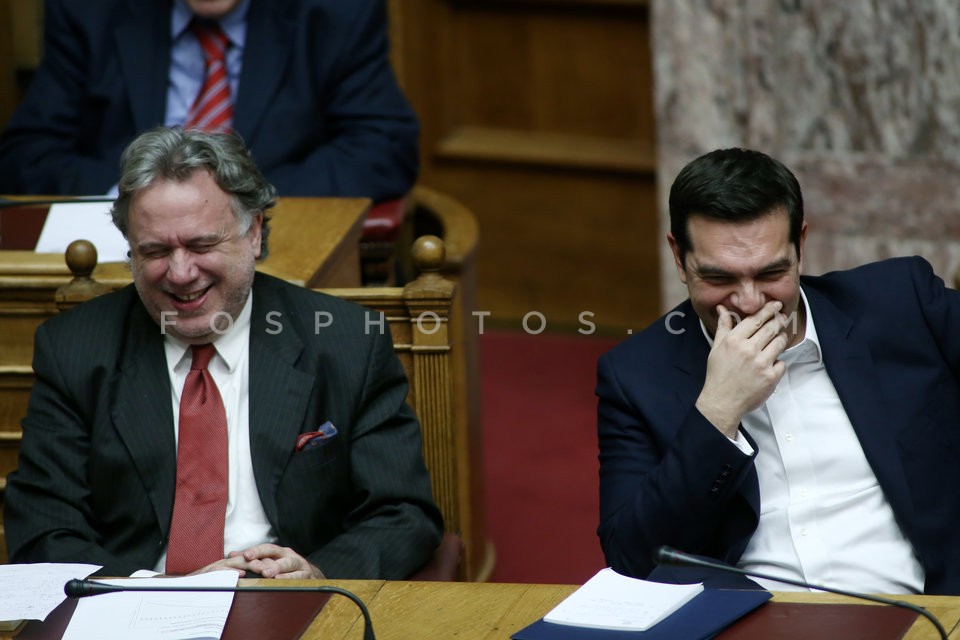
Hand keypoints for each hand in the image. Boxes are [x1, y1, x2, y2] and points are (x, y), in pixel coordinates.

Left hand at [226, 544, 325, 579]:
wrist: (309, 576)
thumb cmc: (285, 569)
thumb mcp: (271, 562)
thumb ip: (253, 558)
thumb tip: (232, 555)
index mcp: (280, 552)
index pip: (268, 549)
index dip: (257, 551)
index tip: (245, 555)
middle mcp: (290, 556)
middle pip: (277, 555)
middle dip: (266, 558)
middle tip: (255, 564)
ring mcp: (300, 566)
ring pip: (289, 564)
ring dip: (278, 568)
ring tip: (268, 574)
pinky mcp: (307, 576)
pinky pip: (298, 577)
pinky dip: (289, 579)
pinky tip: (280, 581)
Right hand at [696, 301, 788, 436]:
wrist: (722, 401)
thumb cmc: (718, 375)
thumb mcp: (716, 348)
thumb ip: (723, 327)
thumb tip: (722, 309)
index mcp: (734, 341)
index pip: (755, 319)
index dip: (768, 310)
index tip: (775, 305)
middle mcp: (749, 350)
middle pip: (770, 328)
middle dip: (779, 320)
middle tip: (783, 317)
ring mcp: (761, 364)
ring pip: (779, 342)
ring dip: (781, 338)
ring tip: (778, 338)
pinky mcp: (771, 377)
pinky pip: (782, 362)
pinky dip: (778, 362)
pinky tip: (771, 363)